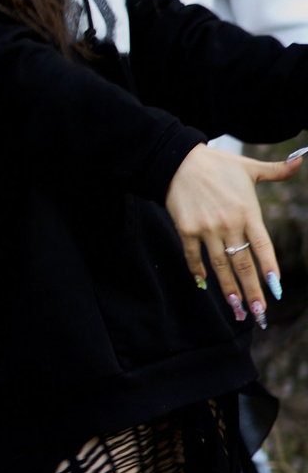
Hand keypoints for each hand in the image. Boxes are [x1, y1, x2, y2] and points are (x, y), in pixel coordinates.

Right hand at [165, 144, 296, 328]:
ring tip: (237, 309)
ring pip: (220, 266)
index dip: (269, 269)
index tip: (276, 289)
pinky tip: (202, 283)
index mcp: (248, 212)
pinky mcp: (186, 229)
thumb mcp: (250, 166)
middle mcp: (228, 224)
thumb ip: (277, 169)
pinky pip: (192, 255)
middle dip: (251, 291)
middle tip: (258, 314)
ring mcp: (206, 228)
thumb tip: (302, 158)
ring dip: (228, 289)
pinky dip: (197, 270)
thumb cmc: (217, 164)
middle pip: (243, 264)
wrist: (178, 160)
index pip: (263, 247)